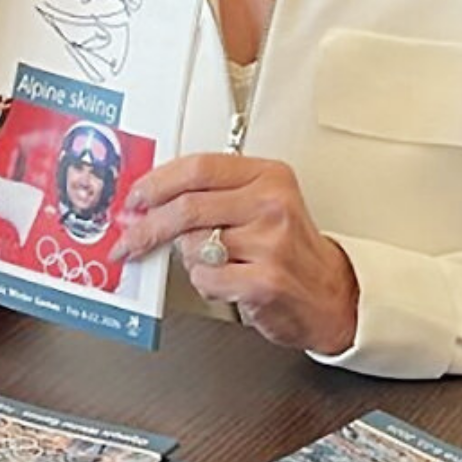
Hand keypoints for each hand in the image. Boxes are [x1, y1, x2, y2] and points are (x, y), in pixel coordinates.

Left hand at [112, 155, 358, 354]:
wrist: (329, 294)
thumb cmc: (290, 251)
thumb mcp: (262, 205)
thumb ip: (215, 194)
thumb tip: (152, 199)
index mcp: (269, 176)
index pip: (199, 167)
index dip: (157, 182)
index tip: (135, 197)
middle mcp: (272, 204)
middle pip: (188, 206)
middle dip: (149, 225)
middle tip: (131, 237)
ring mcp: (270, 243)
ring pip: (193, 245)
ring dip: (187, 258)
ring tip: (211, 262)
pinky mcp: (264, 281)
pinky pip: (205, 278)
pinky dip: (204, 282)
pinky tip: (225, 281)